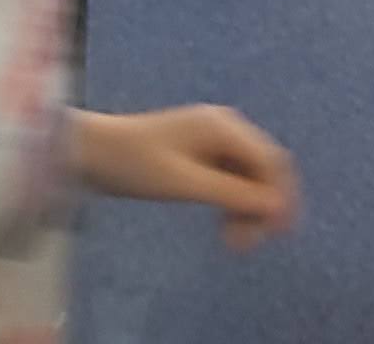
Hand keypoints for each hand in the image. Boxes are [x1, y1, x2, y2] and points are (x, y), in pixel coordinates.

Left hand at [76, 105, 299, 249]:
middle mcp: (225, 127)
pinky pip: (233, 179)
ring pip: (251, 177)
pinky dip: (234, 202)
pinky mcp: (202, 153)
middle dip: (264, 206)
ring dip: (249, 208)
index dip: (280, 198)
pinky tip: (225, 226)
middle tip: (243, 245)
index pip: (271, 162)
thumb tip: (278, 208)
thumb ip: (234, 194)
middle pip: (265, 169)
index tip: (274, 236)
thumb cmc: (135, 164)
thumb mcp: (186, 184)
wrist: (93, 152)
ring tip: (232, 242)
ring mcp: (214, 139)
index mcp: (224, 127)